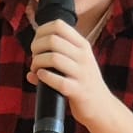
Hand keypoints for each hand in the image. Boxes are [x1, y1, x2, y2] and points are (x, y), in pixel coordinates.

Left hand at [28, 15, 118, 131]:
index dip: (41, 31)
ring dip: (37, 62)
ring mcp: (82, 73)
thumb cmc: (84, 84)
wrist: (102, 107)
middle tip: (34, 59)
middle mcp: (83, 56)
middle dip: (36, 48)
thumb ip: (57, 59)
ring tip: (35, 69)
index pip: (59, 25)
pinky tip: (40, 77)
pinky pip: (57, 80)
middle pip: (52, 40)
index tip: (36, 44)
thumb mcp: (77, 65)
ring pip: (53, 58)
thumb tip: (30, 71)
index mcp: (83, 45)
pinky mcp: (78, 91)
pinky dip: (44, 77)